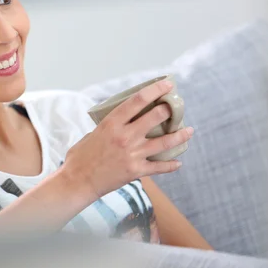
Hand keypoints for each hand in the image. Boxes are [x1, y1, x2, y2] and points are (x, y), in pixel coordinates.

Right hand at [62, 80, 193, 199]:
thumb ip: (109, 127)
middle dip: (169, 110)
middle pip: (156, 117)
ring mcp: (132, 154)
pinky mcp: (136, 170)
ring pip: (165, 142)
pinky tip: (178, 162)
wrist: (78, 181)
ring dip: (180, 135)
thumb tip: (122, 122)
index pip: (138, 100)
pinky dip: (171, 165)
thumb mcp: (93, 133)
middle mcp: (125, 136)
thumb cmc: (80, 157)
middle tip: (175, 108)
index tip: (167, 85)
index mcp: (111, 123)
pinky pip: (160, 167)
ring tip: (189, 131)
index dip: (155, 90)